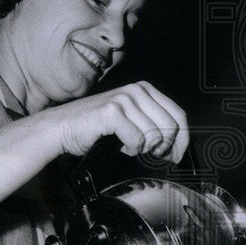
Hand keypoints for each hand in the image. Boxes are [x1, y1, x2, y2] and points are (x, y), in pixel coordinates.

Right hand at [41, 81, 188, 160]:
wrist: (63, 127)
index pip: (178, 115)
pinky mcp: (112, 112)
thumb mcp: (132, 121)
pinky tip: (120, 146)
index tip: (178, 155)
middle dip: (165, 147)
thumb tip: (177, 147)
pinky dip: (130, 149)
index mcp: (145, 89)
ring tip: (130, 146)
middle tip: (153, 155)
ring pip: (154, 136)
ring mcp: (124, 99)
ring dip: (144, 149)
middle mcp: (137, 90)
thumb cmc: (97, 127)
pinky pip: (137, 141)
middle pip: (170, 127)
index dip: (183, 139)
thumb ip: (154, 126)